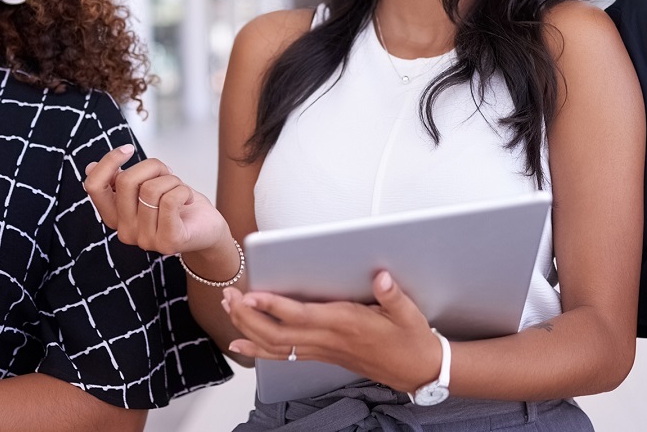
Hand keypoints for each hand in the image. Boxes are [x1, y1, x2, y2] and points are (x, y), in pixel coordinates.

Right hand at [82, 145, 230, 254]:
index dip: (108, 162)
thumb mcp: (146, 187)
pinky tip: (189, 200)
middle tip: (167, 174)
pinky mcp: (168, 241)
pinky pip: (170, 200)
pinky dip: (183, 190)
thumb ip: (121, 181)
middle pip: (126, 181)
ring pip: (151, 188)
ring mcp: (145, 240)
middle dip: (152, 166)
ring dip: (171, 180)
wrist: (207, 229)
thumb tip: (89, 167)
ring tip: (179, 189)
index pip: (94, 187)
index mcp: (114, 217)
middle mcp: (125, 232)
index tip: (128, 149)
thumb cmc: (176, 204)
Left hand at [223, 270, 441, 392]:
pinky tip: (241, 344)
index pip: (302, 316)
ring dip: (249, 329)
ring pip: (276, 345)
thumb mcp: (409, 313)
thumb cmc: (410, 339)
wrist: (416, 369)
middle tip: (231, 296)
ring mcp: (323, 350)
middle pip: (278, 333)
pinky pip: (284, 355)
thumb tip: (381, 276)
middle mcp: (329, 339)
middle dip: (250, 316)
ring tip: (230, 308)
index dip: (275, 306)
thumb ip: (392, 294)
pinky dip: (259, 350)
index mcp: (346, 324)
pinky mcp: (322, 355)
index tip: (254, 294)